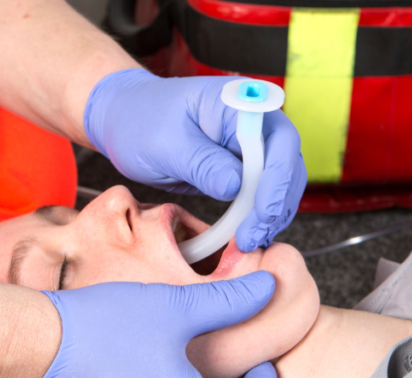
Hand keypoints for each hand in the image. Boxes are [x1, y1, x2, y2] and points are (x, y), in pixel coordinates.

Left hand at [84, 69, 306, 251]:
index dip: (277, 178)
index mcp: (240, 102)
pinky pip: (261, 195)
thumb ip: (202, 163)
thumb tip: (236, 187)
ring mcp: (250, 146)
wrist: (124, 120)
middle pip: (288, 164)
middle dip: (276, 204)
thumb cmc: (140, 120)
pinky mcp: (242, 169)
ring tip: (249, 241)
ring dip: (271, 215)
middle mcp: (255, 122)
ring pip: (281, 184)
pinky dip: (257, 217)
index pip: (279, 140)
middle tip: (252, 236)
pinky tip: (245, 236)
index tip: (262, 211)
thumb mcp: (165, 143)